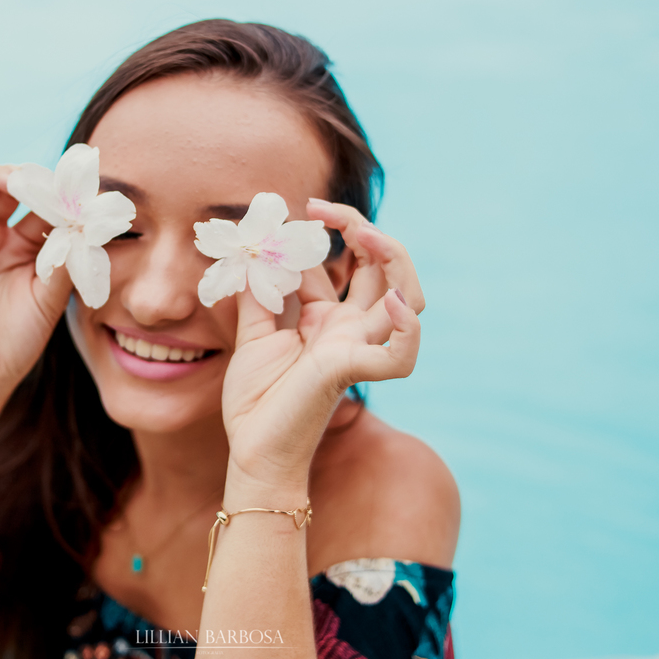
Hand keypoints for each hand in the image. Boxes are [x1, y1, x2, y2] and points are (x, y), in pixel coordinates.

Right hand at [0, 164, 72, 401]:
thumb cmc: (19, 341)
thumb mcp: (50, 298)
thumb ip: (65, 260)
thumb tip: (88, 222)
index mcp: (23, 245)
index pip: (37, 203)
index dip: (53, 191)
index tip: (75, 187)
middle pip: (4, 187)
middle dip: (23, 177)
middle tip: (43, 180)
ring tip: (12, 180)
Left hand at [220, 200, 424, 493]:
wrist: (251, 450)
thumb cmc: (255, 400)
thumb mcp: (251, 334)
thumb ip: (257, 293)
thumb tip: (254, 250)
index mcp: (329, 318)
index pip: (352, 262)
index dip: (338, 228)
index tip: (306, 208)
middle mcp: (350, 329)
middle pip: (386, 270)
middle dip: (367, 231)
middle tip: (324, 210)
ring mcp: (356, 348)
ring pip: (408, 300)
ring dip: (396, 261)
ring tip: (368, 235)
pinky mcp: (351, 372)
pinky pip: (398, 356)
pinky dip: (406, 331)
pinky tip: (392, 304)